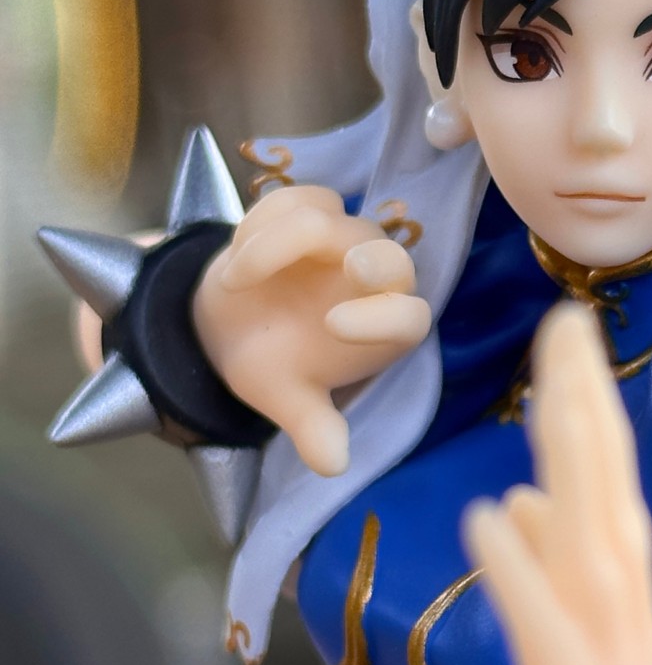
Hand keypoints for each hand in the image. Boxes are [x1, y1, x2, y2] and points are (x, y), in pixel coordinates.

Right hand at [192, 186, 430, 475]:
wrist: (228, 324)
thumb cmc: (274, 362)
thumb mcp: (287, 398)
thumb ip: (314, 426)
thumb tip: (332, 465)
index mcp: (384, 329)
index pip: (410, 318)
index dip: (384, 319)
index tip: (335, 328)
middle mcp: (375, 280)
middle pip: (392, 258)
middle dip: (376, 259)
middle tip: (350, 264)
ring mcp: (345, 238)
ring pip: (331, 221)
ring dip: (281, 243)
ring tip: (236, 279)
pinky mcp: (312, 209)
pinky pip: (297, 199)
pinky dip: (264, 219)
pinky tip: (237, 250)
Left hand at [464, 304, 651, 664]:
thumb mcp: (571, 615)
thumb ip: (548, 554)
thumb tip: (518, 496)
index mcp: (616, 554)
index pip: (600, 455)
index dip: (582, 387)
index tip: (566, 322)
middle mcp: (616, 573)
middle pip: (600, 467)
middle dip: (581, 389)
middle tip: (566, 318)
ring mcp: (598, 620)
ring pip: (583, 517)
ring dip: (568, 449)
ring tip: (550, 381)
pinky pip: (537, 608)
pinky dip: (514, 562)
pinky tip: (493, 515)